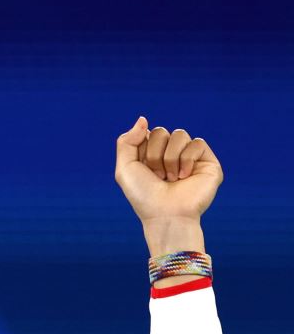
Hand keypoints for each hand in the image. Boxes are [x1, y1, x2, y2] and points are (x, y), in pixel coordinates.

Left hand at [115, 117, 220, 244]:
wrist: (165, 215)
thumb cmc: (144, 196)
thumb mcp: (125, 168)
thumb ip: (127, 141)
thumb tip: (143, 118)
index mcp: (152, 154)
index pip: (147, 133)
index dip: (142, 150)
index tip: (143, 169)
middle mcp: (172, 154)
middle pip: (162, 131)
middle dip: (154, 154)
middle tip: (157, 175)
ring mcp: (190, 157)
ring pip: (179, 134)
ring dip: (170, 158)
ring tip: (170, 178)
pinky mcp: (208, 162)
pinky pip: (197, 142)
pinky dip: (186, 159)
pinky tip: (184, 177)